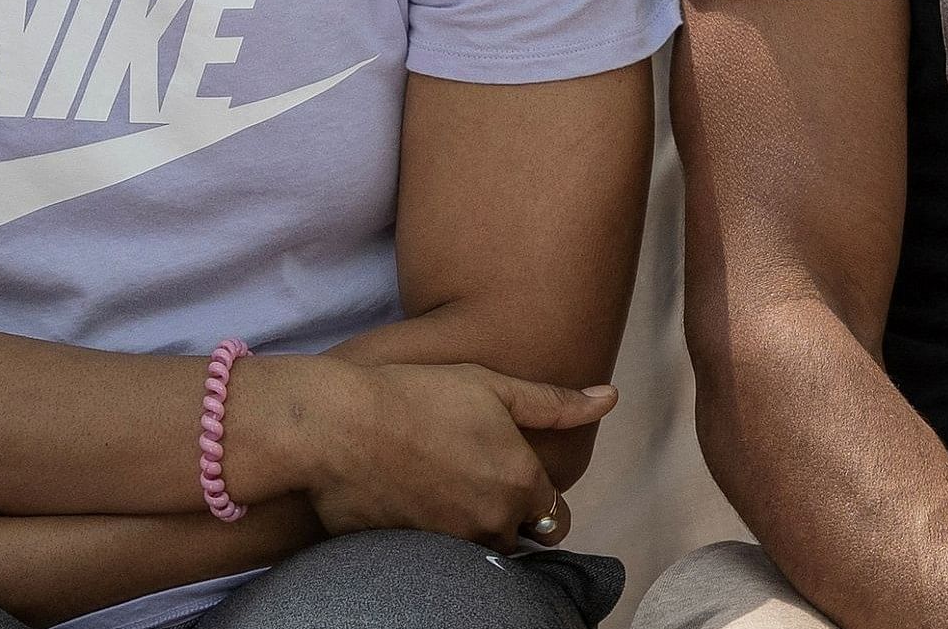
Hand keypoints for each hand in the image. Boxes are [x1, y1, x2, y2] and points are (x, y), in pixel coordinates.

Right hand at [238, 355, 610, 546]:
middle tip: (473, 482)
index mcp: (520, 485)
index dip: (538, 499)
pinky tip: (413, 507)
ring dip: (471, 533)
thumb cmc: (418, 395)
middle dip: (506, 520)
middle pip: (517, 540)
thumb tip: (609, 398)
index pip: (554, 516)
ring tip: (441, 493)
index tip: (516, 480)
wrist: (338, 427)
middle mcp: (491, 524)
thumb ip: (555, 403)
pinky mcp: (408, 559)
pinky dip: (432, 543)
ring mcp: (449, 546)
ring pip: (477, 553)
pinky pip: (435, 560)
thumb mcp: (494, 386)